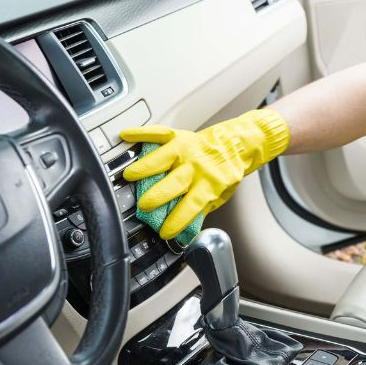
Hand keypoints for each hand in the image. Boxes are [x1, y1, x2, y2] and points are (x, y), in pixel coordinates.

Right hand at [119, 109, 289, 239]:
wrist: (239, 143)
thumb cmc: (226, 171)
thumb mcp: (222, 195)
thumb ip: (202, 209)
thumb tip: (186, 230)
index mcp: (210, 184)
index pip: (193, 205)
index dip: (178, 220)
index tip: (164, 231)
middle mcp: (197, 166)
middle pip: (175, 182)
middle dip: (158, 195)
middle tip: (143, 205)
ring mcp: (188, 150)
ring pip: (164, 157)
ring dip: (146, 166)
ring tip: (129, 175)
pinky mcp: (180, 136)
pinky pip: (159, 133)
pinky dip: (142, 133)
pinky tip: (126, 136)